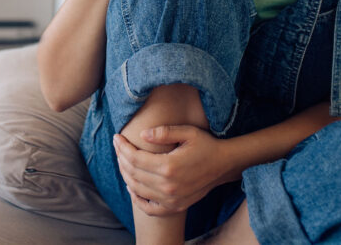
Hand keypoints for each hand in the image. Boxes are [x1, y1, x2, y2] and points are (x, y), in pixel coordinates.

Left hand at [113, 125, 231, 216]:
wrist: (224, 165)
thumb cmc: (205, 145)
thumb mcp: (188, 132)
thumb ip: (164, 132)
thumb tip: (142, 134)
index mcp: (169, 166)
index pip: (135, 158)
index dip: (123, 147)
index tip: (116, 137)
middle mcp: (168, 186)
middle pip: (133, 173)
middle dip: (121, 158)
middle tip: (117, 146)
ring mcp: (171, 199)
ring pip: (137, 189)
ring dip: (125, 175)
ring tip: (122, 161)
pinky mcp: (175, 206)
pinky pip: (149, 208)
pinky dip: (137, 199)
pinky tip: (132, 187)